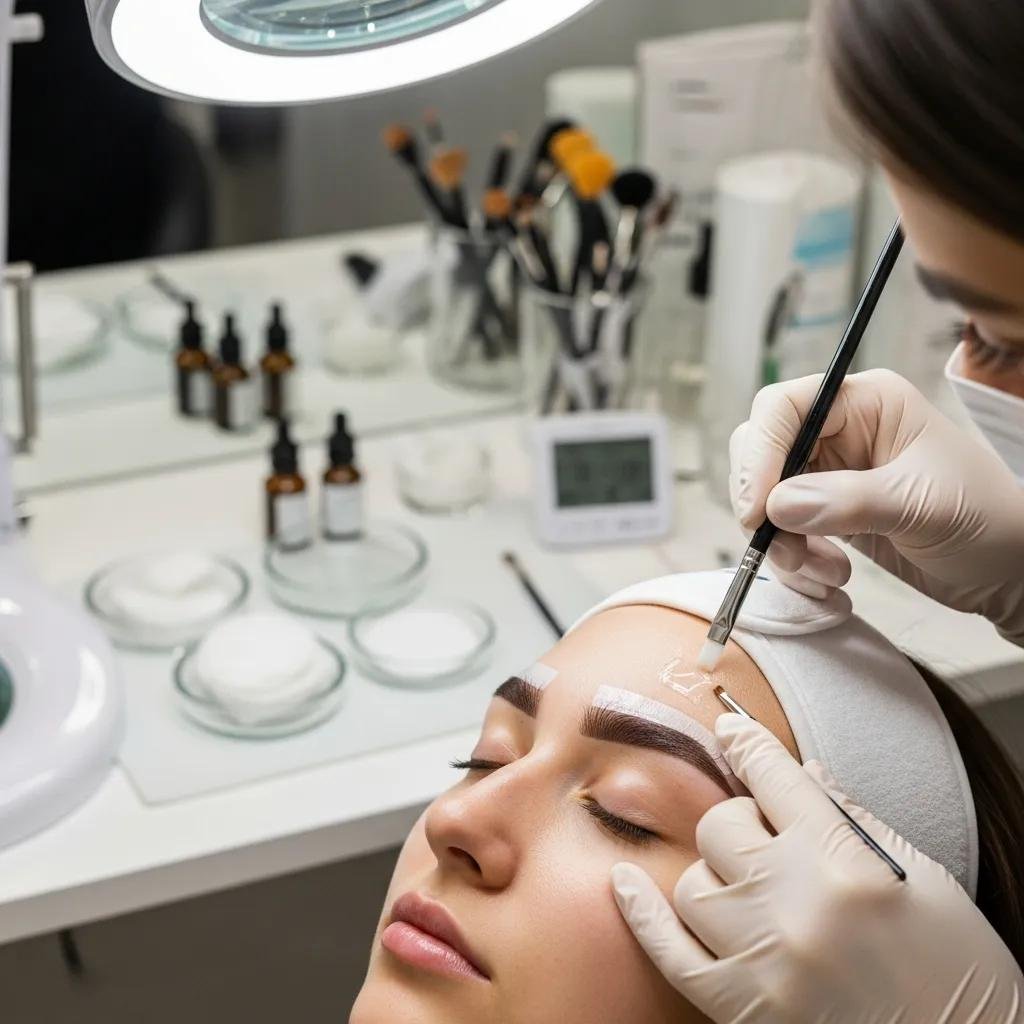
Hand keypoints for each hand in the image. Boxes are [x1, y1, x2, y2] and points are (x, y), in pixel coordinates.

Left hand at [611, 714, 1023, 1023]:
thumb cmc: (957, 973)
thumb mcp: (926, 881)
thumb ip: (854, 821)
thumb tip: (802, 773)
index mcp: (844, 861)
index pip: (773, 775)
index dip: (749, 743)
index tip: (734, 728)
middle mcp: (794, 902)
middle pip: (721, 824)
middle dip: (742, 825)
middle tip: (769, 844)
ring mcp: (762, 956)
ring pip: (692, 882)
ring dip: (717, 879)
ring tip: (752, 894)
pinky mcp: (740, 1006)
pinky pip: (666, 949)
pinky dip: (641, 914)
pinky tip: (624, 884)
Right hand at [729, 369, 1023, 644]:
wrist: (1009, 571)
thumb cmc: (986, 518)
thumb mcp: (921, 505)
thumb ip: (847, 501)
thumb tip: (775, 506)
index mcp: (866, 403)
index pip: (783, 409)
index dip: (760, 454)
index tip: (757, 509)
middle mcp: (839, 432)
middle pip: (762, 454)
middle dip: (764, 508)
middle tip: (783, 550)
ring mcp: (830, 474)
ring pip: (766, 501)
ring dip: (783, 545)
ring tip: (826, 575)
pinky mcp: (826, 514)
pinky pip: (783, 533)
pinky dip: (795, 563)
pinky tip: (831, 580)